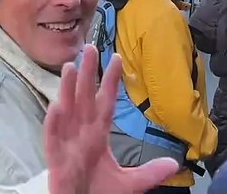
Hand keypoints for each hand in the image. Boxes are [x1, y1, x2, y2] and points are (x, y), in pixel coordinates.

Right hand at [46, 45, 178, 193]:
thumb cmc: (97, 192)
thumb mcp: (129, 184)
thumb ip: (150, 172)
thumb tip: (174, 163)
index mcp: (98, 134)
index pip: (106, 102)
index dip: (110, 81)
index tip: (117, 58)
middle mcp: (82, 133)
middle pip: (85, 98)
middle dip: (87, 74)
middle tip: (89, 47)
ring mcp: (67, 143)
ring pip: (67, 110)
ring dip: (67, 90)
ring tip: (69, 67)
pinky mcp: (56, 158)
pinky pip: (52, 137)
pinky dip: (53, 122)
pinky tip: (56, 105)